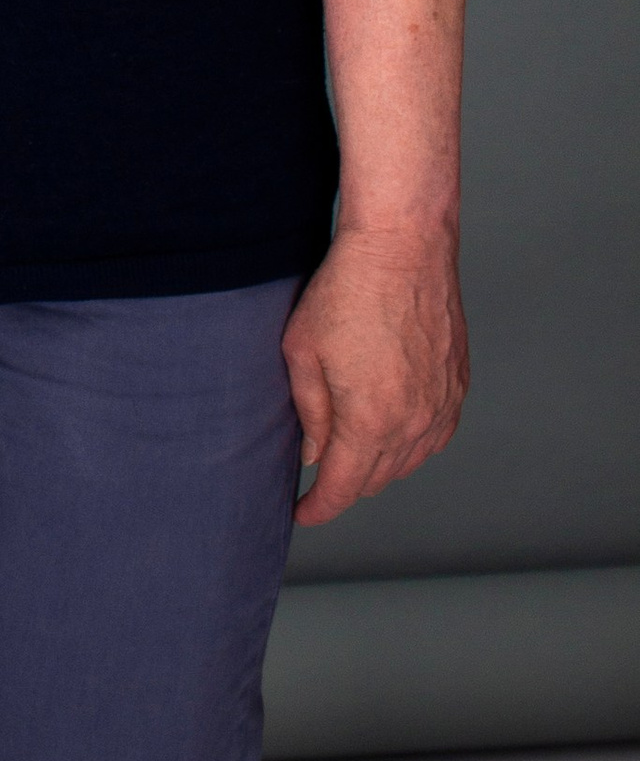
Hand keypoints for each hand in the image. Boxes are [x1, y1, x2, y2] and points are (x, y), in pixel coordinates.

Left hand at [281, 224, 468, 524]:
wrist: (403, 247)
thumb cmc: (345, 291)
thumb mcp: (302, 352)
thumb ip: (309, 412)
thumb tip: (314, 454)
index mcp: (370, 421)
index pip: (343, 488)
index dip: (318, 508)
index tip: (302, 513)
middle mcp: (413, 423)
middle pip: (376, 480)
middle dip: (344, 485)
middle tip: (317, 474)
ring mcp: (442, 406)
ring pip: (408, 462)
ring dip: (378, 466)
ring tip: (349, 451)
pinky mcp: (458, 386)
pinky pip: (434, 436)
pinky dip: (410, 444)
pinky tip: (390, 430)